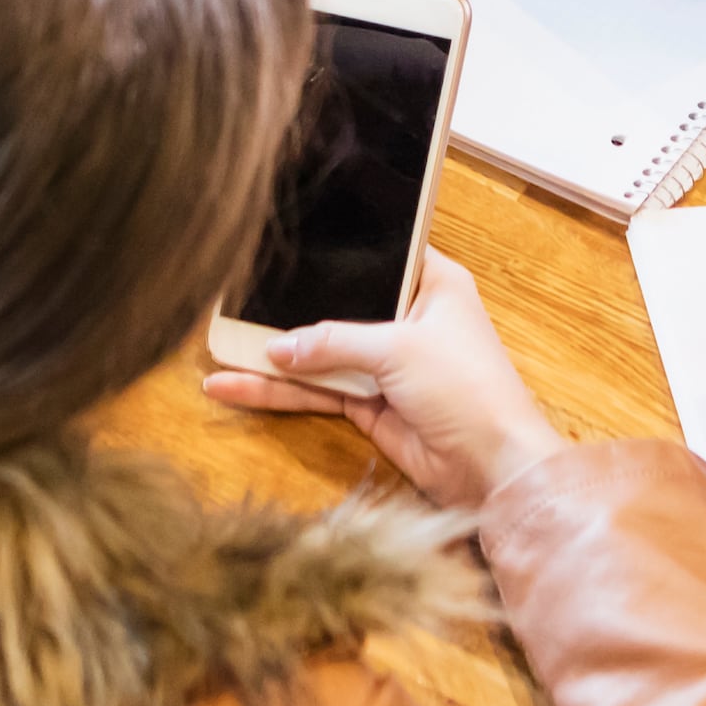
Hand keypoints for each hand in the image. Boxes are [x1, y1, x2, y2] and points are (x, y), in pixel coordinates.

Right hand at [202, 254, 567, 509]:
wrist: (492, 467)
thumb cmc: (466, 388)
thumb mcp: (398, 348)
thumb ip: (333, 341)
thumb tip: (277, 347)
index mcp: (432, 283)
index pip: (378, 253)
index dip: (336, 248)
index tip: (286, 238)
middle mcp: (407, 317)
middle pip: (338, 304)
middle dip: (288, 306)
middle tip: (230, 295)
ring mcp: (386, 362)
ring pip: (318, 351)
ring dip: (272, 355)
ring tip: (213, 349)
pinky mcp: (369, 403)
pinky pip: (316, 390)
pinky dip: (279, 391)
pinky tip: (235, 386)